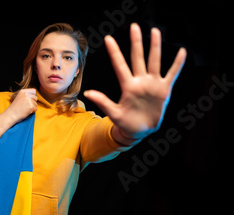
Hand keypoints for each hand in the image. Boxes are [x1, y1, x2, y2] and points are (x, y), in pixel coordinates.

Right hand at [0, 89, 36, 138]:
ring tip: (25, 109)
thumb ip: (25, 96)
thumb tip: (35, 97)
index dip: (32, 97)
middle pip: (35, 98)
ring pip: (36, 104)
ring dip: (32, 108)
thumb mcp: (19, 98)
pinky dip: (32, 111)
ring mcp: (28, 100)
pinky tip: (26, 112)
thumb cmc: (15, 108)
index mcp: (22, 91)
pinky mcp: (31, 106)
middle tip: (26, 106)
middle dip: (33, 103)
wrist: (11, 114)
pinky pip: (35, 109)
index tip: (28, 100)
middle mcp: (26, 94)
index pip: (33, 91)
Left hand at [84, 23, 186, 140]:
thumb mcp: (113, 113)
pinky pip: (172, 74)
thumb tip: (88, 93)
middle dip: (136, 42)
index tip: (108, 38)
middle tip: (134, 26)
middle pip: (138, 58)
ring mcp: (152, 84)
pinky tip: (182, 51)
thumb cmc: (124, 122)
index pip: (120, 65)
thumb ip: (103, 101)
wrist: (139, 131)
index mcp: (127, 86)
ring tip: (155, 31)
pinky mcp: (163, 90)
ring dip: (155, 47)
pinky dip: (177, 64)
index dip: (114, 52)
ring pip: (154, 61)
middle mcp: (140, 81)